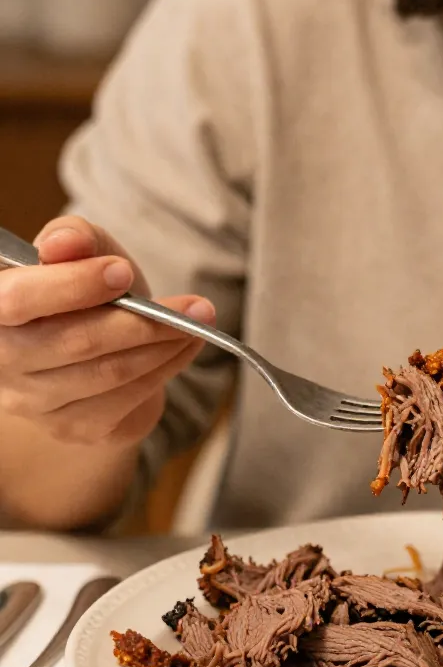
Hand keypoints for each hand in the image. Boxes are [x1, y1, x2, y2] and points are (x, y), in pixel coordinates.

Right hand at [0, 215, 214, 447]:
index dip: (72, 285)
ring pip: (109, 373)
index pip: (18, 299)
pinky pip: (126, 399)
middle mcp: (2, 360)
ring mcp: (33, 402)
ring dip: (164, 345)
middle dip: (141, 321)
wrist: (99, 348)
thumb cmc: (85, 292)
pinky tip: (185, 346)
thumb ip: (72, 238)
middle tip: (194, 306)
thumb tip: (65, 243)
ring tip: (198, 321)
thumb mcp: (82, 252)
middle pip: (74, 342)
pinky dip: (166, 368)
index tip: (123, 272)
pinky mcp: (72, 428)